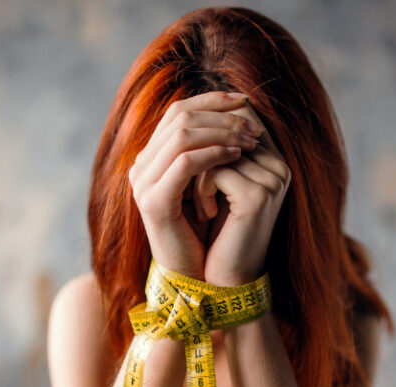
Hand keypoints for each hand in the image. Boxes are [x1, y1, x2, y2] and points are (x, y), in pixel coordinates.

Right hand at [127, 91, 261, 279]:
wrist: (193, 276)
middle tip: (253, 123)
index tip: (245, 100)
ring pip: (183, 135)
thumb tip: (238, 112)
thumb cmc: (207, 234)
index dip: (212, 100)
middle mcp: (142, 167)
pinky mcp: (155, 202)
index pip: (178, 111)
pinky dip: (214, 155)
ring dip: (222, 132)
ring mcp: (144, 183)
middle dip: (221, 115)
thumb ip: (211, 153)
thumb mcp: (209, 186)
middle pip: (180, 116)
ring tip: (250, 139)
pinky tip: (237, 156)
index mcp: (152, 159)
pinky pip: (186, 164)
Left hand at [195, 104, 290, 286]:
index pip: (238, 113)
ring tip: (199, 207)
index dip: (206, 126)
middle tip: (188, 187)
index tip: (187, 160)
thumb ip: (216, 151)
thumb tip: (191, 110)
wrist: (225, 280)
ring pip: (216, 148)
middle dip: (199, 154)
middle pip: (226, 127)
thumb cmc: (217, 235)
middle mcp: (279, 166)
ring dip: (196, 176)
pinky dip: (200, 190)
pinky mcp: (258, 195)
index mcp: (273, 160)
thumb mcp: (217, 188)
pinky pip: (215, 170)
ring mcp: (272, 179)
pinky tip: (206, 214)